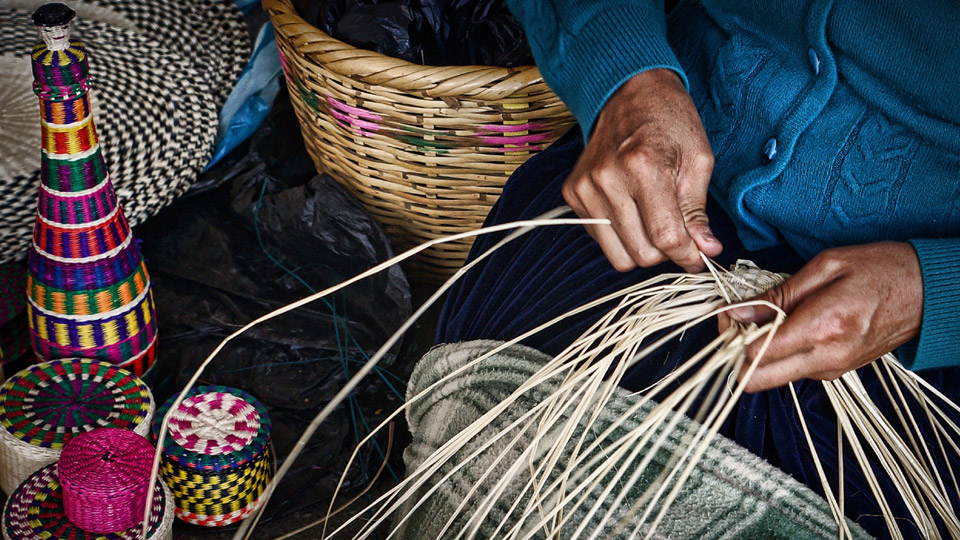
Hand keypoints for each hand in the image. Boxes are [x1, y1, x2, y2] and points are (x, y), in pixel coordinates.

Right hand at [563, 68, 721, 272]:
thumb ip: (698, 212)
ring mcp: (586, 187)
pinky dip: (621, 234)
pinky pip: (600, 238)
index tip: (699, 257)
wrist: (628, 93)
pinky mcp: (573, 193)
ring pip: (618, 255)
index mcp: (644, 167)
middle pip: (641, 253)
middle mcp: (608, 179)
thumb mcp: (697, 160)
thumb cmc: (669, 121)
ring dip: (642, 248)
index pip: (665, 237)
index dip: (688, 255)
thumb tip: (706, 251)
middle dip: (666, 252)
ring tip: (654, 222)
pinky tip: (632, 210)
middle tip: (677, 232)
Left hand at [721, 242, 922, 391]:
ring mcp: (833, 370)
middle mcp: (827, 358)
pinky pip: (793, 369)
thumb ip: (778, 294)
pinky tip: (784, 325)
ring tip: (762, 316)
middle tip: (735, 322)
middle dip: (735, 354)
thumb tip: (736, 311)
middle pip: (757, 380)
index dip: (731, 335)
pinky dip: (778, 352)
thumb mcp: (826, 266)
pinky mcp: (836, 372)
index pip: (756, 355)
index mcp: (823, 328)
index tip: (728, 313)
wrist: (930, 293)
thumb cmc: (881, 270)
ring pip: (772, 377)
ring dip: (756, 353)